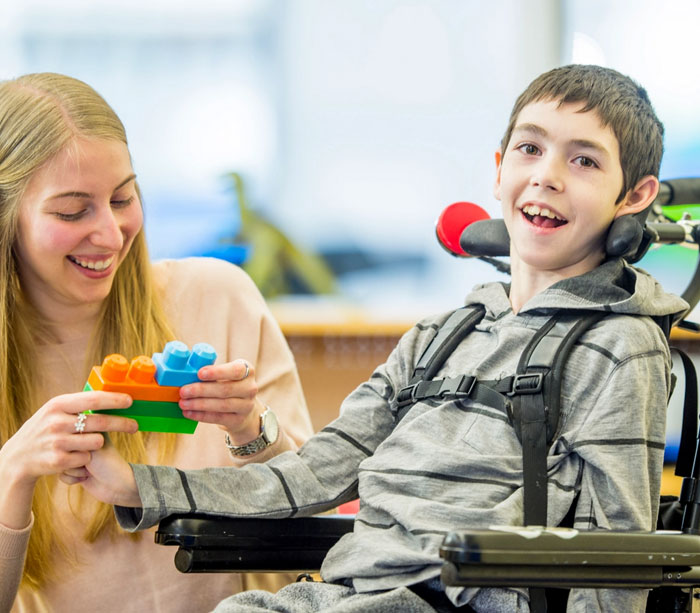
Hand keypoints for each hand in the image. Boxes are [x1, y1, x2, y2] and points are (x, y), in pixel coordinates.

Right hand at [1, 391, 136, 487]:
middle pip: (100, 422)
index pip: (93, 399)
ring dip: (97, 444)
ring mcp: (56, 442)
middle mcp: (57, 422)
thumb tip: (109, 392)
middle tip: (134, 426)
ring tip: (87, 444)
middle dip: (122, 424)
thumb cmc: (45, 429)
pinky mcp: (57, 460)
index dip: (114, 400)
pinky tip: (74, 457)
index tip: (130, 401)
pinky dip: (85, 459)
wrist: (19, 457)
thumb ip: (77, 403)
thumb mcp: (55, 410)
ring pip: (96, 442)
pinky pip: (86, 458)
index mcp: (58, 405)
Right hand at [62, 436, 141, 506]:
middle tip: (91, 461)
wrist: (115, 486)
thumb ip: (77, 433)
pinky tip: (86, 478)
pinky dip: (74, 478)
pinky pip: (61, 474)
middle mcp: (82, 442)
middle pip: (61, 447)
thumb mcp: (93, 443)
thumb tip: (65, 424)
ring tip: (90, 470)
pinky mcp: (73, 471)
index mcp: (89, 430)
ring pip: (60, 461)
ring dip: (76, 469)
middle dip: (75, 457)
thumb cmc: (108, 462)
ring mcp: (77, 456)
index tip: (88, 448)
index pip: (69, 428)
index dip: (76, 439)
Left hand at [178, 359, 263, 443]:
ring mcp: (247, 406)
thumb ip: (211, 372)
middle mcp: (250, 388)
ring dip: (199, 404)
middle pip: (225, 389)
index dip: (217, 372)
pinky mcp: (239, 420)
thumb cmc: (227, 384)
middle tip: (183, 391)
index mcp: (247, 370)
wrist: (243, 408)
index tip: (200, 373)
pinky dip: (201, 415)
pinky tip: (189, 413)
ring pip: (222, 405)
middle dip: (201, 390)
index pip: (235, 370)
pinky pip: (218, 418)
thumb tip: (186, 374)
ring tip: (183, 403)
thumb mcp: (225, 374)